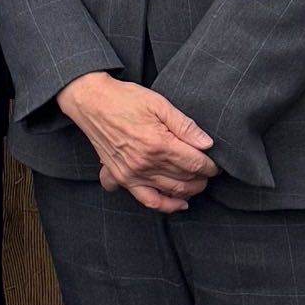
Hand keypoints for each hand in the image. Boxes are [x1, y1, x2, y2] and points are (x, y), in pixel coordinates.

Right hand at [57, 72, 215, 212]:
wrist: (89, 101)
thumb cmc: (124, 98)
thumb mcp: (157, 103)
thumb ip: (184, 125)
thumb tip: (207, 144)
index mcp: (158, 143)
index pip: (195, 163)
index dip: (210, 165)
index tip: (214, 162)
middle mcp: (145, 163)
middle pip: (187, 179)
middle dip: (202, 176)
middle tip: (206, 169)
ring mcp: (132, 173)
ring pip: (172, 191)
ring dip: (190, 189)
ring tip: (196, 180)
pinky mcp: (121, 177)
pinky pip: (148, 200)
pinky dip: (166, 205)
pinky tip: (179, 202)